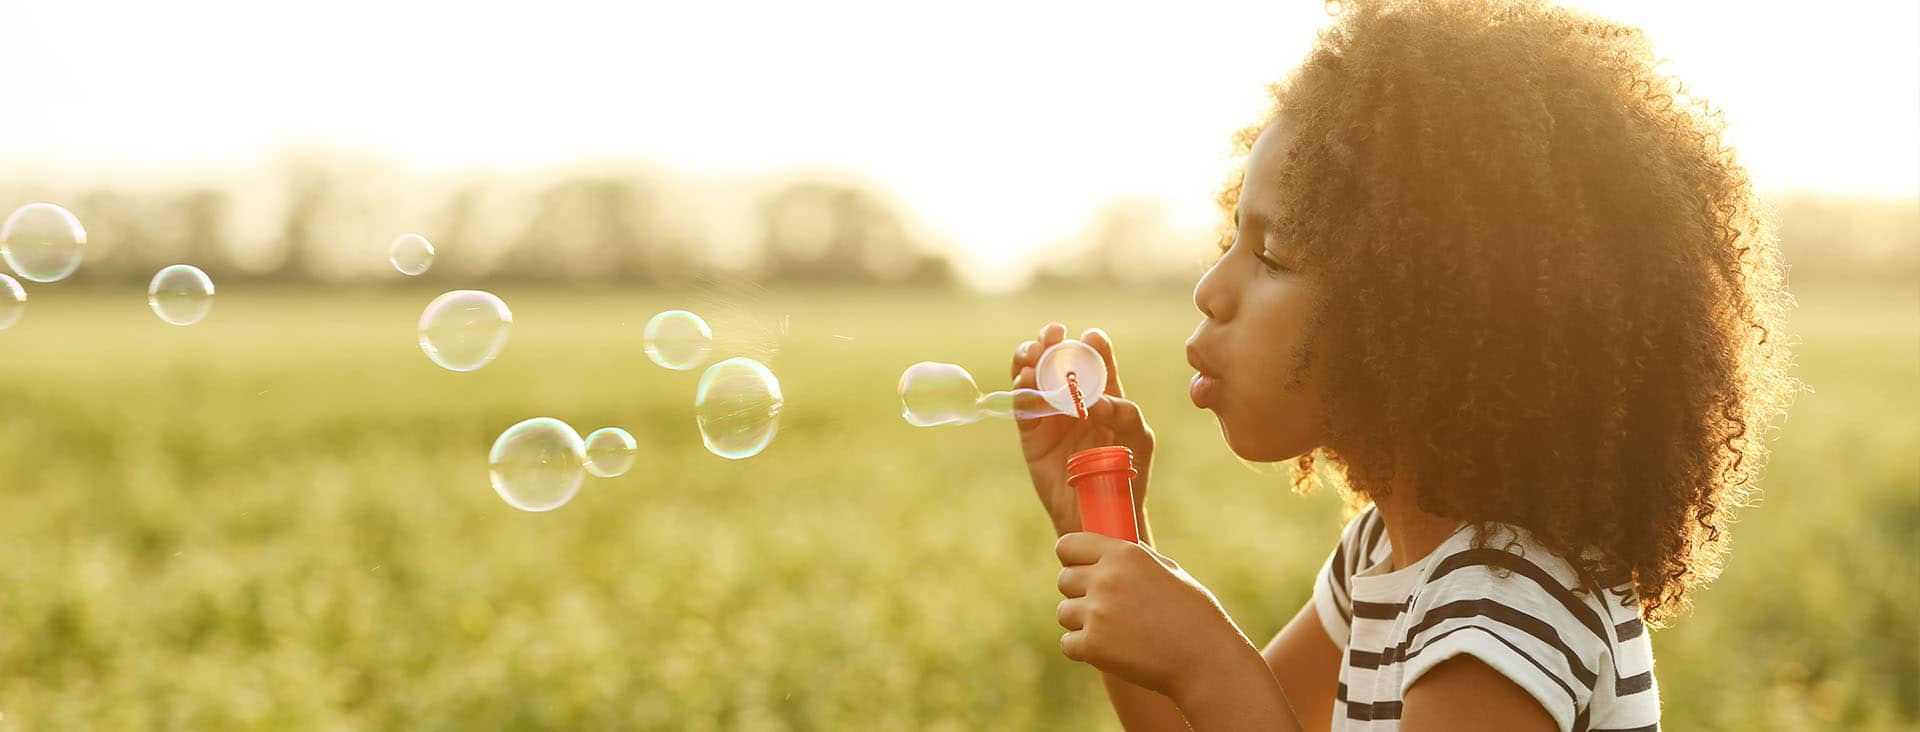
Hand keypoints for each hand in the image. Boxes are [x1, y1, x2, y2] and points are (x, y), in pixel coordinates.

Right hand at [1011, 323, 1153, 537]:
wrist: (1099, 510)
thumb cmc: (1126, 472)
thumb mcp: (1137, 437)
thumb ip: (1124, 412)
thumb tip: (1096, 399)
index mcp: (1103, 392)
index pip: (1095, 359)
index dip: (1091, 344)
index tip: (1090, 338)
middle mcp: (1073, 398)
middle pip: (1057, 359)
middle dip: (1052, 341)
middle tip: (1053, 334)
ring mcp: (1050, 413)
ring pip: (1033, 375)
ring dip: (1030, 357)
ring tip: (1035, 352)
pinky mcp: (1031, 431)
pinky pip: (1021, 403)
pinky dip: (1020, 387)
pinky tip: (1026, 378)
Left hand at [1054, 532, 1256, 703]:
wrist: (1205, 658)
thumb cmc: (1192, 614)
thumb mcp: (1167, 570)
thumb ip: (1132, 558)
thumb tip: (1107, 546)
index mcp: (1123, 553)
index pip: (1067, 546)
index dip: (1073, 558)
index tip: (1081, 569)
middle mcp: (1106, 578)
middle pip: (1064, 580)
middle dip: (1079, 592)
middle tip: (1106, 607)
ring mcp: (1097, 613)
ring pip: (1064, 613)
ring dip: (1082, 622)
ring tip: (1115, 631)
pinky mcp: (1093, 645)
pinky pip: (1068, 643)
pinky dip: (1084, 649)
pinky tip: (1111, 650)